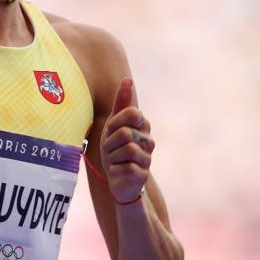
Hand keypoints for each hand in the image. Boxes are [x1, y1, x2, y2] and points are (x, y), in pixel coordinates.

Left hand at [100, 77, 154, 203]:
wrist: (117, 179)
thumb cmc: (114, 149)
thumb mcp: (114, 124)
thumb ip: (121, 103)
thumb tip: (128, 79)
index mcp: (143, 127)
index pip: (132, 113)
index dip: (115, 122)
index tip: (111, 131)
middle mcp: (149, 141)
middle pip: (125, 132)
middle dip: (110, 142)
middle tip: (110, 150)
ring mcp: (148, 158)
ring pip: (126, 149)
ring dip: (112, 157)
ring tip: (114, 161)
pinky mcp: (143, 175)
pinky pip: (126, 167)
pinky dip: (115, 170)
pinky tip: (117, 172)